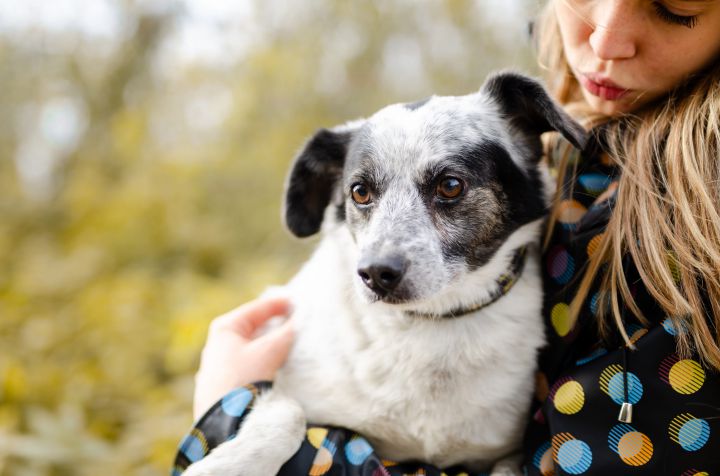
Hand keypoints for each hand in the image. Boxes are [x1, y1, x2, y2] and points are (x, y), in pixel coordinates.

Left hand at [193, 296, 293, 419]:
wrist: (225, 421)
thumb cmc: (244, 379)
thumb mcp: (270, 351)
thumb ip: (286, 332)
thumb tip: (298, 321)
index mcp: (225, 329)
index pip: (256, 309)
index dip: (278, 304)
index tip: (297, 301)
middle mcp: (217, 344)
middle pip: (253, 327)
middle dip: (274, 324)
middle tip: (296, 319)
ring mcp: (219, 365)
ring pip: (250, 346)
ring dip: (269, 343)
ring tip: (290, 341)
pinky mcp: (224, 384)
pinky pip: (248, 363)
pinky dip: (262, 359)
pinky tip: (275, 363)